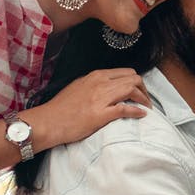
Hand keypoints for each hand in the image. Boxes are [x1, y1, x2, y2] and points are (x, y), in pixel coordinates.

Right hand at [28, 68, 150, 148]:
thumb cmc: (61, 108)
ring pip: (132, 89)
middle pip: (133, 78)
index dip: (137, 82)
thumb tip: (109, 89)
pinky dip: (137, 111)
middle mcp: (100, 83)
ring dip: (144, 99)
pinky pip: (126, 109)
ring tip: (147, 108)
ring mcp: (101, 97)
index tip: (140, 91)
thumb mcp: (79, 88)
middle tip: (146, 100)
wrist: (48, 121)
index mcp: (95, 75)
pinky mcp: (101, 114)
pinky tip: (141, 114)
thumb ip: (95, 85)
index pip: (125, 72)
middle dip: (144, 89)